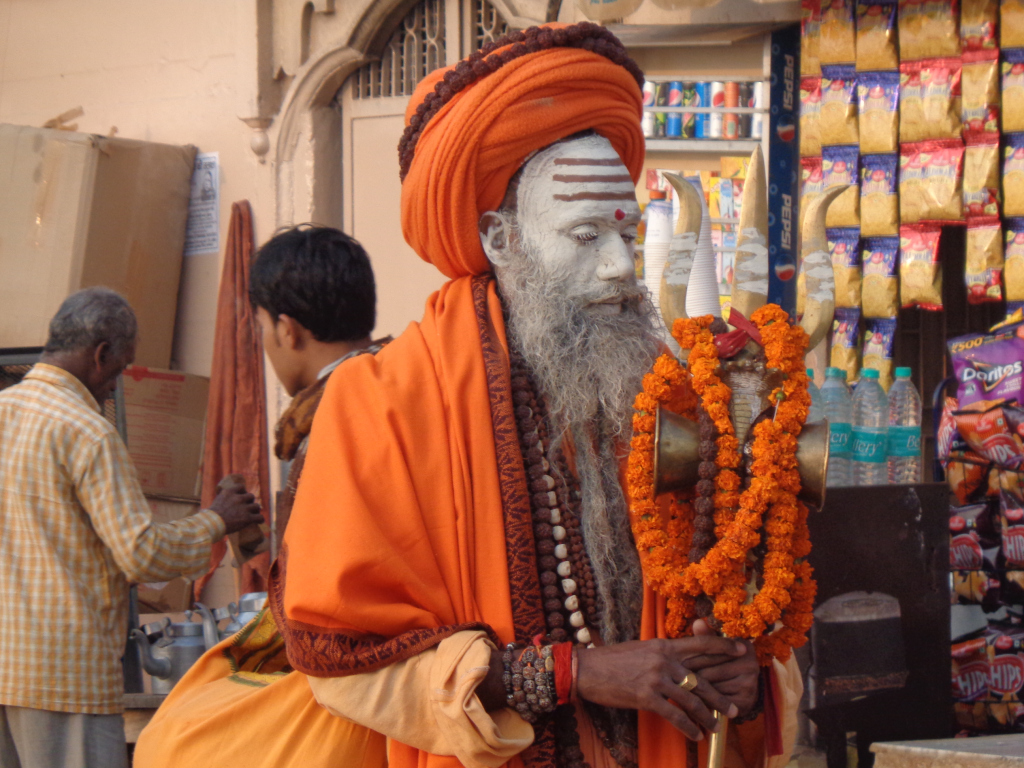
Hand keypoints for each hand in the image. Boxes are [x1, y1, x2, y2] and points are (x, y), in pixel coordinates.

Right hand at [209, 478, 262, 534]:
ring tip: (254, 514)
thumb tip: (224, 502)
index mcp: (229, 492)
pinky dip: (260, 519)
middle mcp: (238, 498)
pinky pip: (259, 517)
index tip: (242, 495)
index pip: (241, 487)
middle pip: (250, 496)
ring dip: (256, 510)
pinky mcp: (247, 518)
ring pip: (256, 506)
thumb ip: (223, 499)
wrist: (212, 524)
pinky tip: (260, 521)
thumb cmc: (210, 516)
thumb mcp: (216, 501)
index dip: (243, 491)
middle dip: (250, 501)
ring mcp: (244, 508)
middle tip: (248, 506)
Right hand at [576, 636, 745, 740]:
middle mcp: (664, 659)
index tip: (743, 650)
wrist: (588, 669)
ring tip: (717, 727)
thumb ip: (663, 655)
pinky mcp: (647, 697)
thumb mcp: (642, 649)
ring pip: (692, 699)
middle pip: (701, 678)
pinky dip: (688, 727)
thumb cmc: (613, 660)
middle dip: (720, 696)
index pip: (701, 643)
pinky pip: (675, 714)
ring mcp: (656, 678)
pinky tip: (696, 735)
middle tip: (735, 707)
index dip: (723, 647)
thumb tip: (681, 662)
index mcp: (664, 645)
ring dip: (707, 716)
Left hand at [688, 619, 760, 716]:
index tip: (679, 664)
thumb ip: (704, 637)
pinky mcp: (746, 701)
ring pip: (712, 686)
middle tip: (674, 678)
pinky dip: (705, 702)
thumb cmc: (718, 666)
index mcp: (745, 646)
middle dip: (691, 675)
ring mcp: (750, 683)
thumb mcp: (712, 651)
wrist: (734, 695)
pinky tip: (694, 702)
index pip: (712, 651)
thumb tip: (697, 622)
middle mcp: (751, 664)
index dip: (693, 658)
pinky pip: (718, 700)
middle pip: (711, 669)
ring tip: (681, 689)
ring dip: (696, 690)